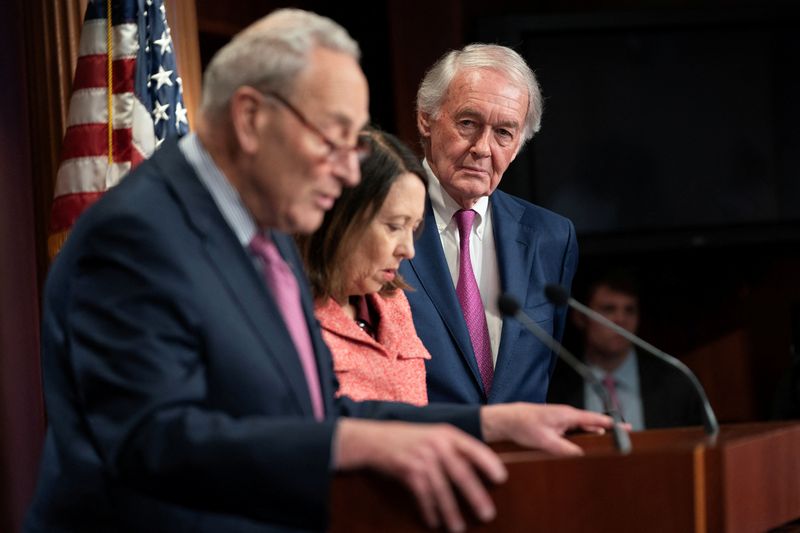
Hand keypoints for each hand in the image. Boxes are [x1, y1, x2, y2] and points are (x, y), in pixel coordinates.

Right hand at [334, 418, 506, 531]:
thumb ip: (455, 448)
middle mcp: (436, 444)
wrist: (376, 439)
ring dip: (451, 511)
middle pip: (461, 472)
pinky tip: (434, 522)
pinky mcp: (408, 471)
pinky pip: (423, 495)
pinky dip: (429, 510)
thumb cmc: (412, 440)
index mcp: (447, 433)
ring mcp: (421, 457)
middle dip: (475, 495)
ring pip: (442, 489)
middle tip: (488, 514)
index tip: (502, 478)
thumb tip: (481, 469)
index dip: (489, 463)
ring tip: (459, 528)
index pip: (473, 448)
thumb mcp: (434, 436)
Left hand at [480, 403, 616, 454]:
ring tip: (609, 444)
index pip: (596, 419)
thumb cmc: (524, 424)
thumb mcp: (545, 440)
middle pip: (593, 424)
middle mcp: (567, 416)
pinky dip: (583, 437)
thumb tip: (581, 456)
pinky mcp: (557, 425)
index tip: (627, 429)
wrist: (507, 420)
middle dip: (607, 431)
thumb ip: (564, 449)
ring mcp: (562, 420)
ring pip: (584, 429)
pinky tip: (586, 446)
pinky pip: (575, 432)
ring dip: (594, 435)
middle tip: (622, 440)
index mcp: (568, 415)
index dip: (612, 424)